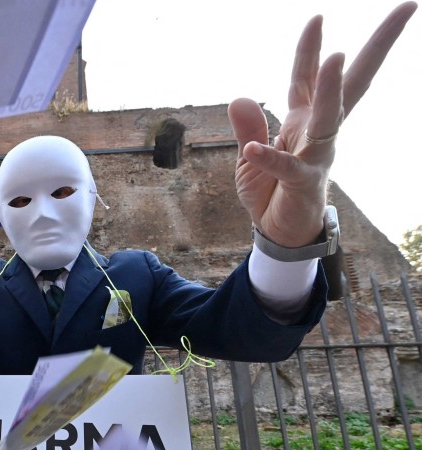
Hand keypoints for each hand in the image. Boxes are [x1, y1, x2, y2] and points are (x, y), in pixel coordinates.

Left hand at [228, 3, 415, 247]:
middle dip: (377, 46)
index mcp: (304, 119)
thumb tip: (240, 96)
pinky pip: (286, 167)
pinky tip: (253, 149)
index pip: (307, 76)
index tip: (317, 16)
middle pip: (350, 82)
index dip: (310, 48)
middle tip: (406, 7)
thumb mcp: (249, 155)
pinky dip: (268, 158)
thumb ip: (248, 126)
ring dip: (331, 88)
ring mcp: (316, 154)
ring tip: (335, 56)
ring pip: (329, 116)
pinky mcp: (304, 182)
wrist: (278, 232)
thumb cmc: (271, 190)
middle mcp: (318, 130)